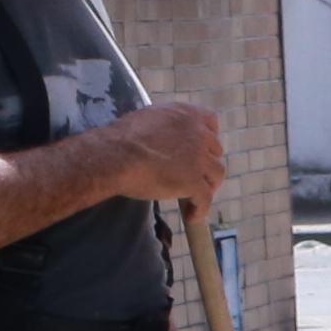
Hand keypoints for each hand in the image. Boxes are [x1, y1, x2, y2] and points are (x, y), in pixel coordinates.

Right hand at [98, 99, 226, 207]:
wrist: (114, 156)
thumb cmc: (122, 137)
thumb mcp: (150, 119)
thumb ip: (168, 126)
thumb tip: (168, 138)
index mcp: (187, 114)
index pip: (211, 121)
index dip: (208, 135)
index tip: (202, 146)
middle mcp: (199, 134)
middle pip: (215, 150)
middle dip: (207, 162)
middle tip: (197, 174)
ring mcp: (199, 159)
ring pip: (216, 174)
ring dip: (209, 185)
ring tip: (197, 196)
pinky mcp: (193, 182)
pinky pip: (205, 198)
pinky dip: (201, 209)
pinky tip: (192, 216)